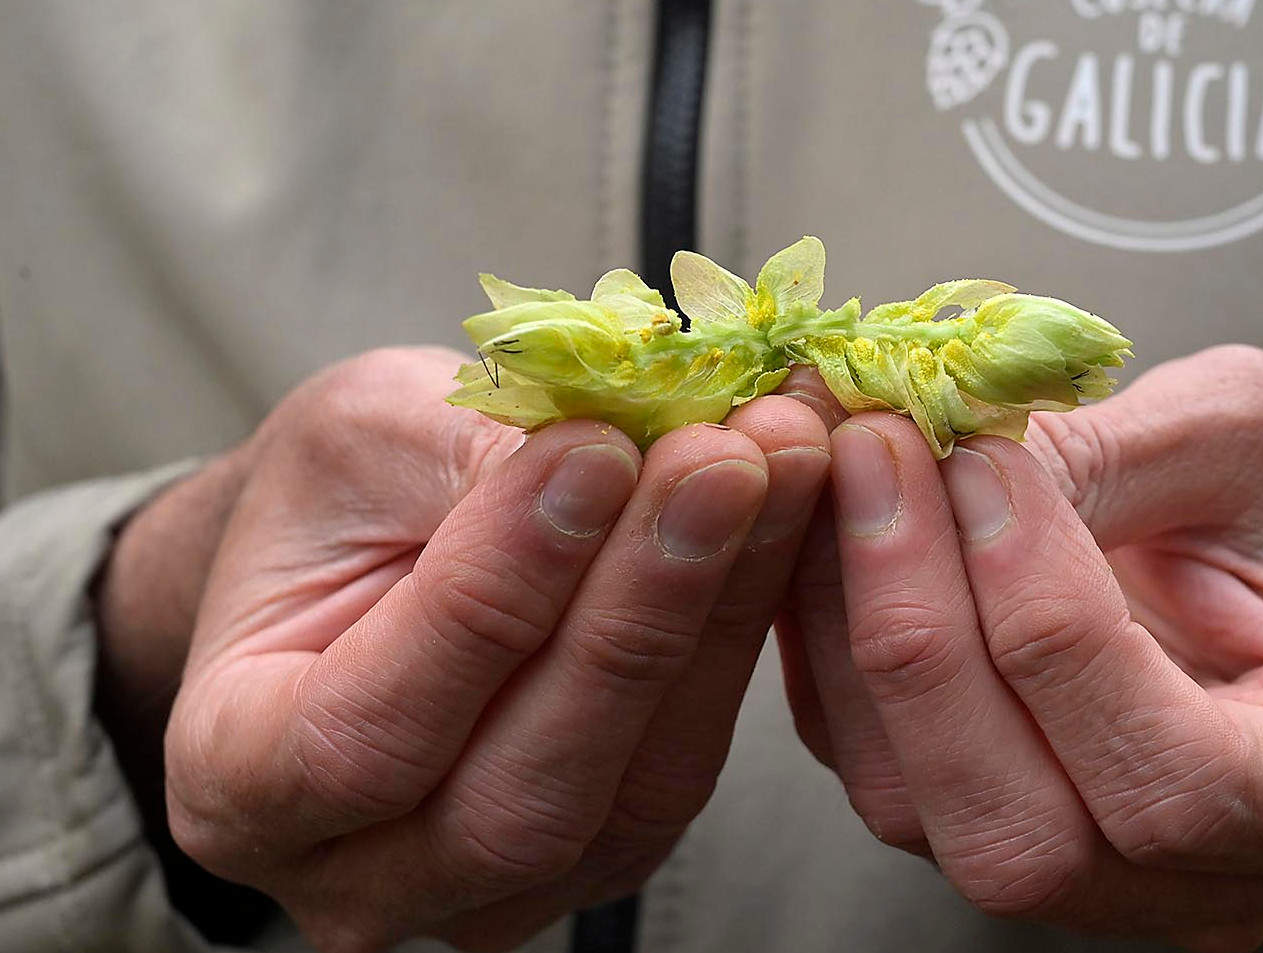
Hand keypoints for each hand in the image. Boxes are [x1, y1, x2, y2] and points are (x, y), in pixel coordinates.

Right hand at [164, 347, 830, 951]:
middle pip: (523, 791)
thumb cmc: (335, 501)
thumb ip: (468, 456)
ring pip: (634, 786)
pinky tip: (782, 516)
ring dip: (720, 612)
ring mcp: (496, 887)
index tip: (596, 453)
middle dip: (638, 608)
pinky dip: (743, 631)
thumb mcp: (361, 439)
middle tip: (725, 459)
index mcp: (239, 781)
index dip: (496, 595)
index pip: (372, 733)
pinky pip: (690, 761)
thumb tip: (623, 446)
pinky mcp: (608, 852)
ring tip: (777, 465)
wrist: (366, 553)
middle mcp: (363, 874)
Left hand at [779, 346, 1262, 951]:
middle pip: (1020, 834)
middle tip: (875, 451)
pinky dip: (821, 633)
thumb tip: (945, 454)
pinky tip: (821, 513)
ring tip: (844, 462)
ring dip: (850, 622)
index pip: (1179, 783)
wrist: (1260, 542)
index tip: (987, 464)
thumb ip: (1119, 452)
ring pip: (912, 807)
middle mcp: (1198, 880)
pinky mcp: (961, 817)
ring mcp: (1073, 873)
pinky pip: (859, 757)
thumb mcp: (1251, 434)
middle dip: (925, 631)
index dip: (1058, 628)